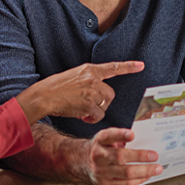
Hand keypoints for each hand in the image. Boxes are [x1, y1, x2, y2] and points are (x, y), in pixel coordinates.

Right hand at [16, 61, 143, 123]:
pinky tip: (82, 116)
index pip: (113, 67)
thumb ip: (89, 80)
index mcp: (89, 69)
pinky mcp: (88, 104)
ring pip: (104, 106)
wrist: (43, 96)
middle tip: (89, 106)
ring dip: (96, 111)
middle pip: (110, 94)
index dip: (128, 67)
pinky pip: (98, 115)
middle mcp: (92, 78)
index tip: (141, 65)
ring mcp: (91, 91)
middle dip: (102, 103)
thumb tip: (99, 92)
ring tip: (82, 110)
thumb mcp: (74, 76)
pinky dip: (92, 118)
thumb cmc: (56, 88)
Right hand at [85, 127, 162, 184]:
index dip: (120, 135)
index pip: (108, 136)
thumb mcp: (107, 139)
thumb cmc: (102, 148)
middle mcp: (98, 156)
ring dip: (144, 171)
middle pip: (120, 157)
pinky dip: (138, 180)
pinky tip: (147, 176)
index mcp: (99, 141)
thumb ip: (121, 138)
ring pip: (125, 173)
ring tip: (157, 168)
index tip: (132, 134)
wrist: (82, 162)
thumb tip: (146, 140)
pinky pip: (124, 184)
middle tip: (155, 155)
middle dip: (140, 156)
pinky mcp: (104, 184)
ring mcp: (100, 172)